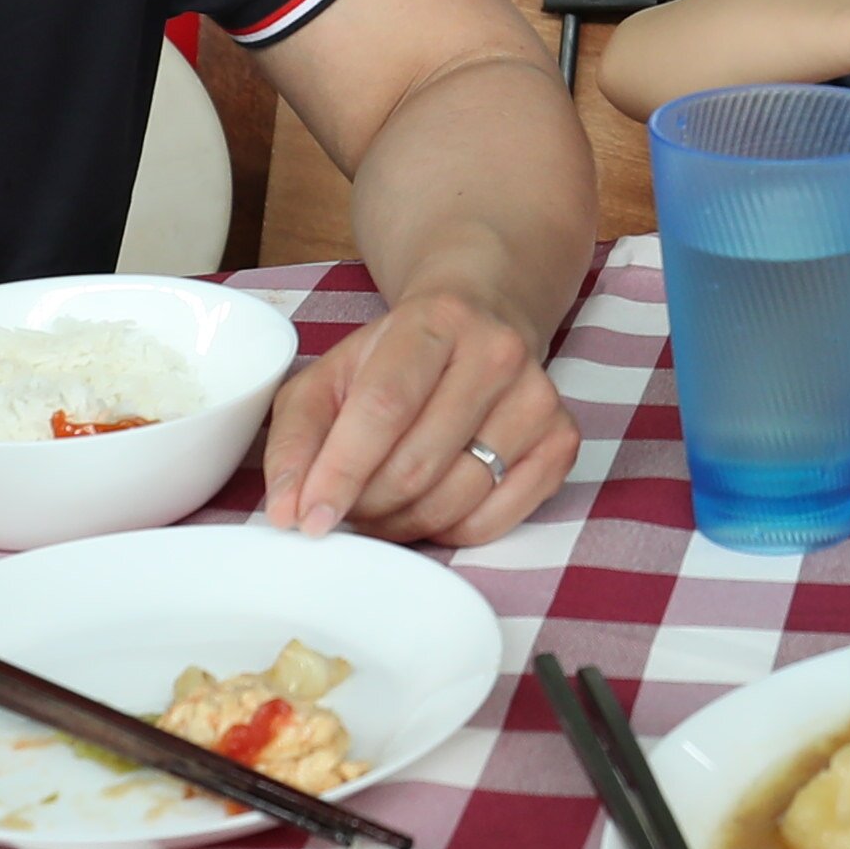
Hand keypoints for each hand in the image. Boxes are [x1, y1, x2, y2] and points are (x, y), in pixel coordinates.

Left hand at [261, 284, 576, 545]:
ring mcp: (538, 398)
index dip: (341, 471)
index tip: (308, 519)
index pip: (384, 407)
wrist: (483, 317)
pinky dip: (448, 531)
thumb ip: (296, 438)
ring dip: (401, 523)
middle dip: (366, 504)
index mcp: (435, 321)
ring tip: (380, 507)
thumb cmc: (397, 355)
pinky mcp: (562, 440)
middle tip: (343, 509)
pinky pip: (494, 521)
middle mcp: (497, 353)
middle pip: (417, 464)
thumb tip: (287, 510)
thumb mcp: (332, 374)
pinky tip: (428, 506)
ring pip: (454, 500)